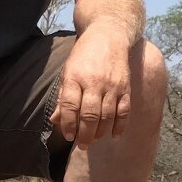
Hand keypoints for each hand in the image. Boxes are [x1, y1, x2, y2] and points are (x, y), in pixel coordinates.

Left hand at [51, 24, 132, 148]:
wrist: (109, 35)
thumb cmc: (84, 56)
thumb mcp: (68, 71)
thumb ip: (64, 97)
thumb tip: (56, 121)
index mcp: (75, 77)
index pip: (70, 106)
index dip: (68, 124)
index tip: (67, 136)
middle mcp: (94, 82)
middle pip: (89, 115)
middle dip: (85, 134)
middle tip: (82, 145)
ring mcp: (112, 85)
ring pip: (107, 116)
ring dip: (100, 133)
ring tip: (93, 140)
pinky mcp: (125, 87)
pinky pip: (124, 111)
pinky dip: (120, 126)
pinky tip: (114, 136)